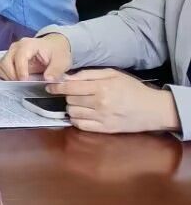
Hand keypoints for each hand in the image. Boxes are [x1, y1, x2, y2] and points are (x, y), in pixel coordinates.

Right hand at [0, 34, 72, 81]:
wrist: (53, 46)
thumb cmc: (56, 52)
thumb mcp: (62, 61)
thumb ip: (56, 70)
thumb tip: (48, 80)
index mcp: (28, 45)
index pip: (19, 57)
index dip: (21, 70)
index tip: (25, 81)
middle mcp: (16, 47)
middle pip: (5, 62)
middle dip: (13, 76)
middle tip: (23, 84)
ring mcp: (10, 53)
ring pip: (1, 66)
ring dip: (8, 77)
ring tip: (20, 83)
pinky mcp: (8, 59)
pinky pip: (0, 68)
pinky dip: (5, 76)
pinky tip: (16, 80)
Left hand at [54, 69, 184, 134]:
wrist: (153, 109)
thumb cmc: (133, 89)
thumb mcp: (113, 74)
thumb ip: (89, 74)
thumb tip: (68, 77)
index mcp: (101, 88)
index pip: (70, 88)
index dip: (57, 87)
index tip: (50, 87)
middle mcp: (100, 104)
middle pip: (69, 100)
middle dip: (67, 96)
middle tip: (72, 94)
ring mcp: (102, 118)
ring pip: (72, 113)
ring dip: (71, 108)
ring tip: (79, 104)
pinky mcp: (105, 129)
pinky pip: (81, 126)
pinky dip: (77, 120)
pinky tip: (82, 114)